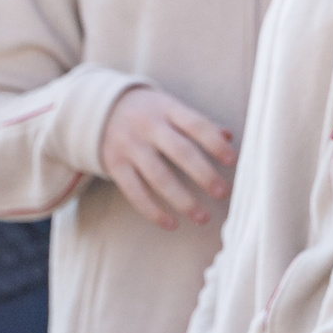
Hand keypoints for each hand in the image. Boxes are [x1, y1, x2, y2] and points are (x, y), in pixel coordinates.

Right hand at [99, 86, 234, 229]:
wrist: (98, 110)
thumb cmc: (148, 112)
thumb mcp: (170, 109)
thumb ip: (197, 123)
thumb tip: (229, 137)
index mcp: (167, 109)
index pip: (196, 125)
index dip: (215, 144)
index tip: (233, 161)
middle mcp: (148, 127)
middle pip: (180, 152)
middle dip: (204, 174)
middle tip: (223, 193)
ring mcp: (130, 147)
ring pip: (158, 177)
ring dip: (183, 200)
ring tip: (203, 217)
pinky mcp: (115, 166)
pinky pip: (135, 192)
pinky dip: (153, 211)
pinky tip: (172, 224)